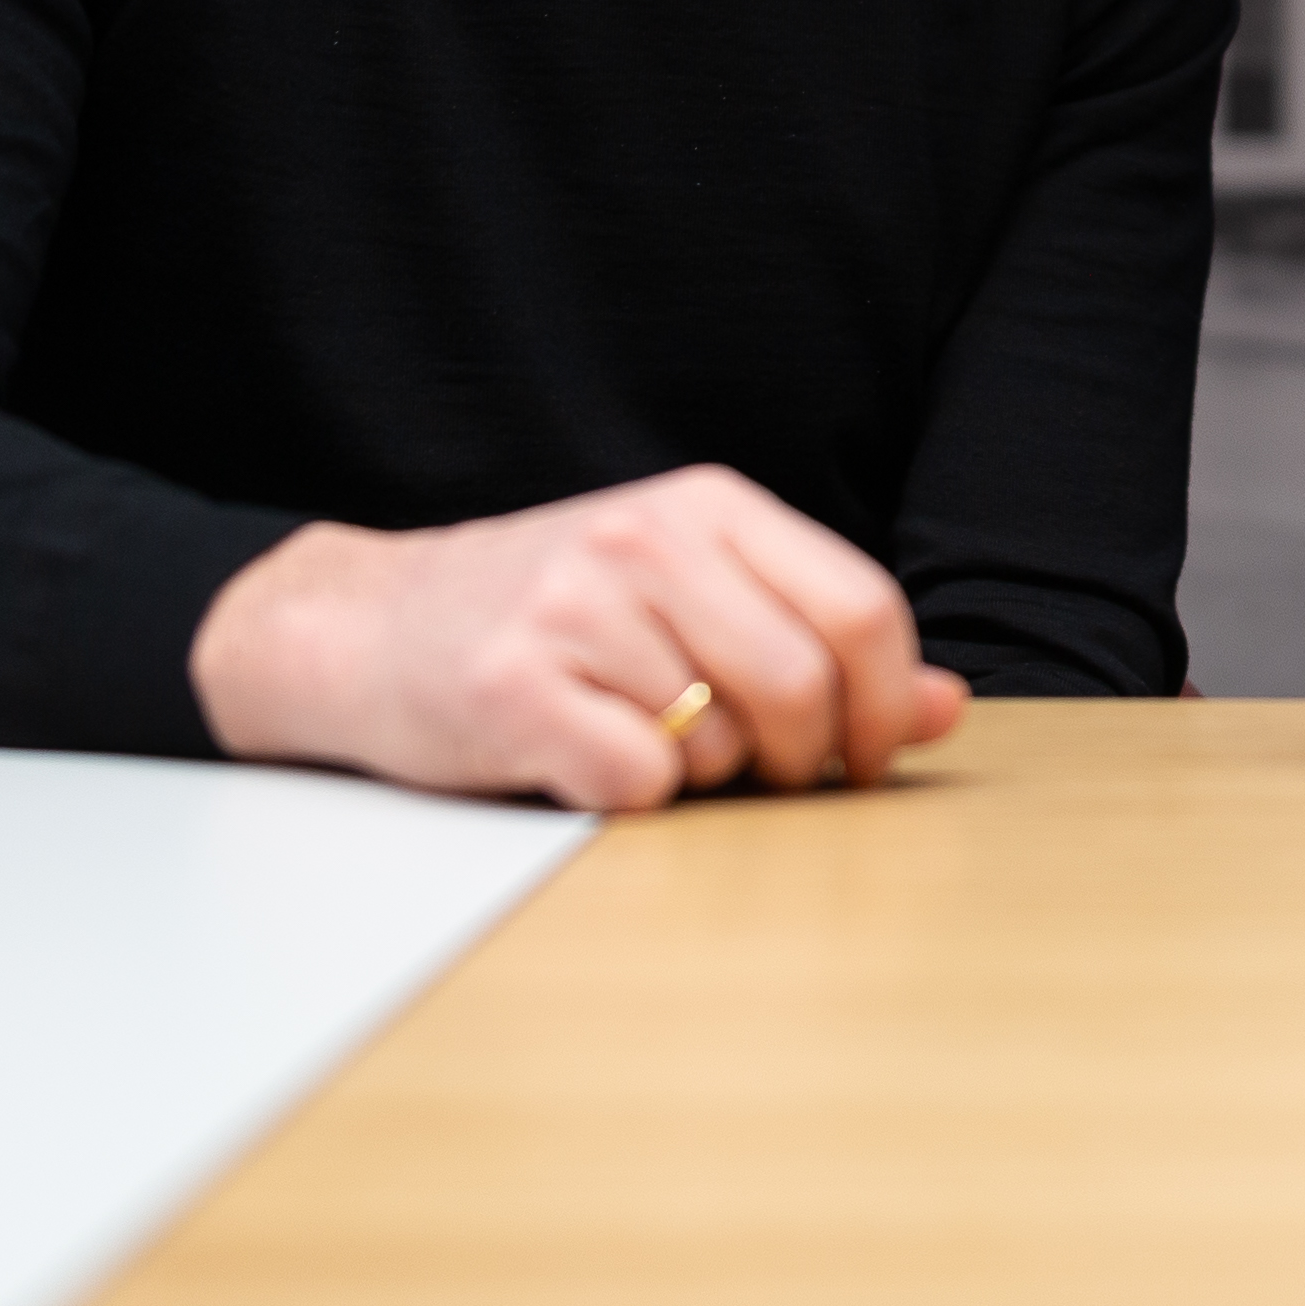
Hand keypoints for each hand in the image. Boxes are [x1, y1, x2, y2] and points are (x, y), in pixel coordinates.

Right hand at [190, 463, 970, 811]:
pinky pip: (638, 784)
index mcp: (707, 506)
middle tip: (764, 778)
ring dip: (701, 776)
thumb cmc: (548, 621)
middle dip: (802, 761)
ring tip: (642, 742)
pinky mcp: (514, 688)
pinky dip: (628, 799)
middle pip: (803, 684)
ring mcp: (575, 609)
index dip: (884, 703)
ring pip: (720, 744)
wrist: (361, 628)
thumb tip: (943, 708)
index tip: (862, 754)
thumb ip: (818, 643)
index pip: (861, 608)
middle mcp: (645, 539)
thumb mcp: (691, 600)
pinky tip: (584, 763)